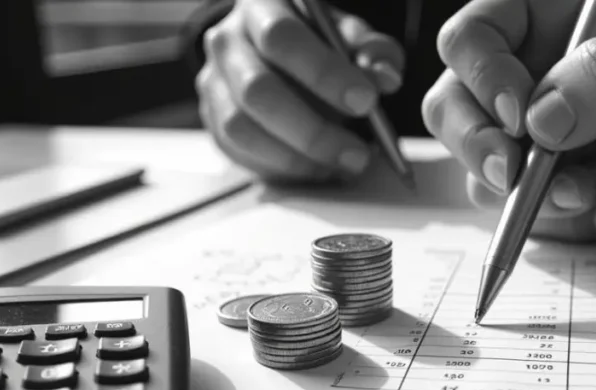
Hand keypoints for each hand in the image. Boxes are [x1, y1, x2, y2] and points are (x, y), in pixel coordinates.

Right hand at [197, 0, 404, 182]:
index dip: (324, 73)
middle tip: (356, 153)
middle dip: (313, 130)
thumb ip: (372, 53)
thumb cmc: (318, 43)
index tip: (365, 102)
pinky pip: (239, 151)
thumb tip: (384, 77)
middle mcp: (227, 40)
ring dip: (297, 156)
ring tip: (339, 164)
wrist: (277, 53)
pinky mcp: (212, 117)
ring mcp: (213, 80)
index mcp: (263, 5)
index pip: (283, 37)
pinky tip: (315, 167)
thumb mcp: (351, 38)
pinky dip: (281, 166)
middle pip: (258, 90)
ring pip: (242, 127)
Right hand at [422, 0, 595, 241]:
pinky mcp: (563, 184)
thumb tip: (538, 121)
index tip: (524, 120)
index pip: (474, 36)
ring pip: (486, 171)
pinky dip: (575, 224)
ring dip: (539, 199)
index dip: (482, 77)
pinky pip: (533, 215)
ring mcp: (547, 134)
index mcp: (559, 19)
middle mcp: (539, 74)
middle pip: (454, 108)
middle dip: (485, 151)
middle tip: (524, 181)